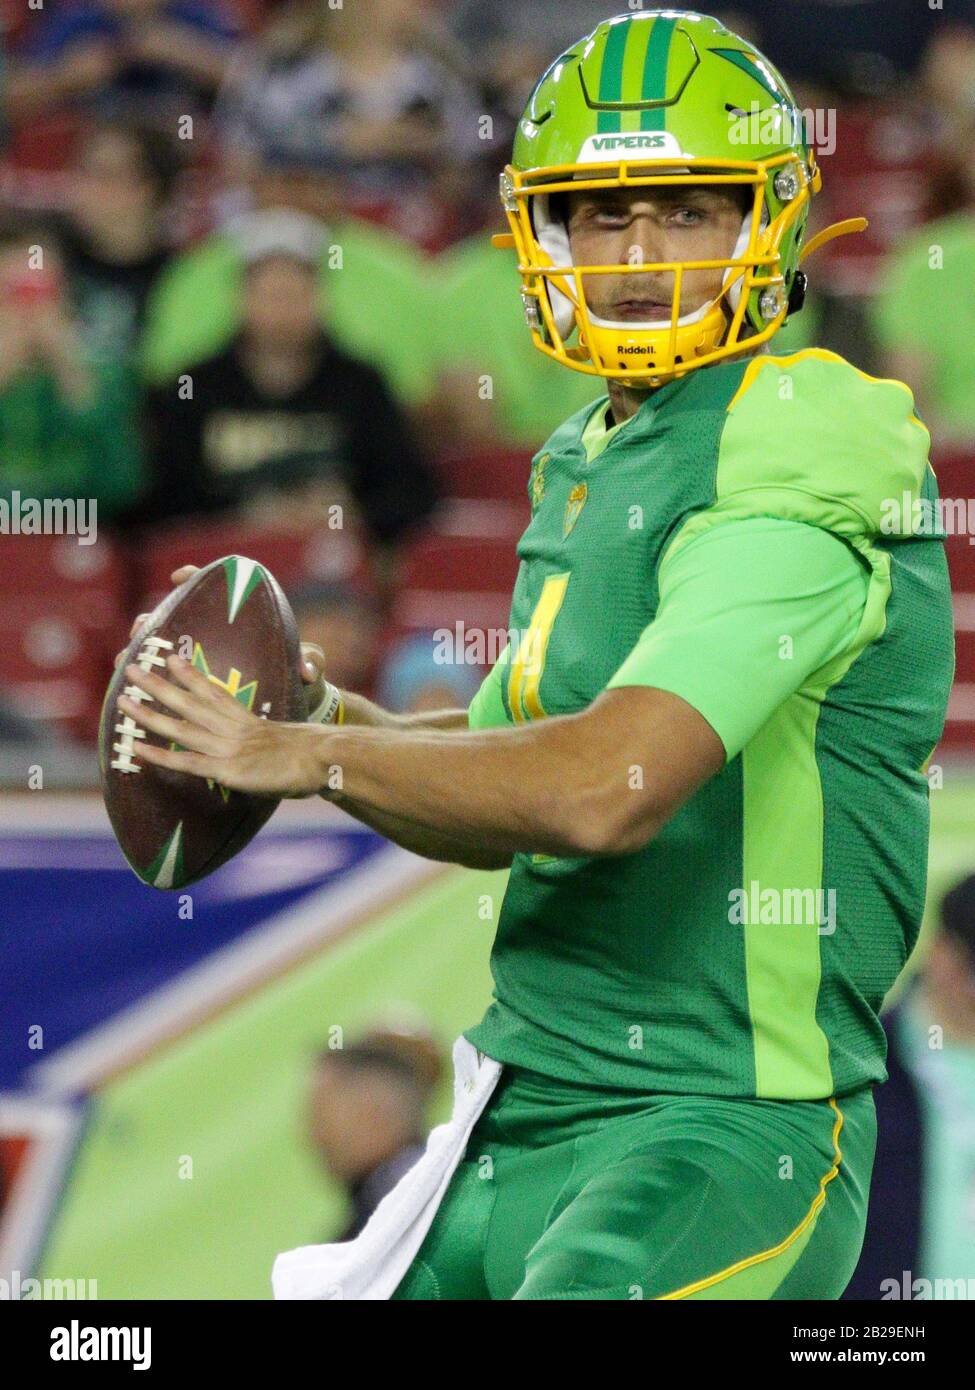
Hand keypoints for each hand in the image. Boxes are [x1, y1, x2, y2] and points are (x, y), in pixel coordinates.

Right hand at [117, 565, 327, 715]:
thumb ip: (310, 662)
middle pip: (175, 618)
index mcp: (242, 621)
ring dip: (141, 650)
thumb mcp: (308, 666)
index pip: (212, 589)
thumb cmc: (300, 673)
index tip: (180, 575)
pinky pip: (165, 677)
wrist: (296, 699)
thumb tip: (308, 671)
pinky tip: (129, 685)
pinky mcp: (197, 681)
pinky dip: (147, 679)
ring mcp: (202, 657)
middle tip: (143, 627)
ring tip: (126, 658)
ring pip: (162, 647)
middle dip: (152, 620)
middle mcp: (215, 635)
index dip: (193, 578)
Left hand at [117, 653, 331, 797]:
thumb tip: (260, 751)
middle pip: (188, 702)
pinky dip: (160, 755)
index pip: (213, 692)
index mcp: (247, 720)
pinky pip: (187, 761)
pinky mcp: (226, 769)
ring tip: (122, 699)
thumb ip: (267, 745)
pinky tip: (137, 748)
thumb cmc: (313, 756)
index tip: (170, 658)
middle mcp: (232, 728)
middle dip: (157, 684)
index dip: (189, 675)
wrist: (323, 759)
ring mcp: (227, 747)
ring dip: (148, 713)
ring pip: (180, 726)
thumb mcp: (287, 743)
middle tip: (130, 667)